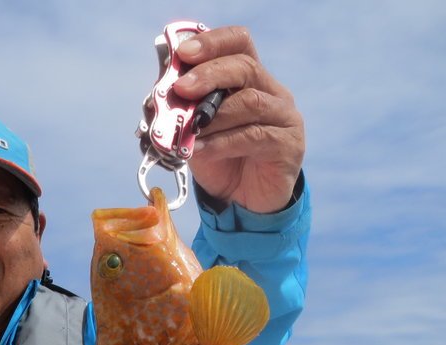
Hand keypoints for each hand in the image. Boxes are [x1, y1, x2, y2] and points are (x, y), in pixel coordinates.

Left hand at [173, 26, 304, 213]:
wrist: (243, 202)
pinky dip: (221, 142)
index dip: (213, 42)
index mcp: (250, 79)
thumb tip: (157, 98)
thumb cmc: (221, 159)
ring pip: (250, 102)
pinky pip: (253, 136)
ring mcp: (284, 117)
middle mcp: (272, 92)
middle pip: (245, 67)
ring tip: (189, 129)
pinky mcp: (288, 145)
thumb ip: (185, 112)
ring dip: (213, 115)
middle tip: (182, 88)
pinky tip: (200, 149)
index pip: (239, 43)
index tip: (184, 52)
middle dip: (209, 75)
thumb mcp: (196, 132)